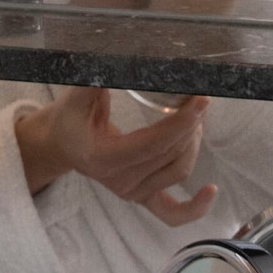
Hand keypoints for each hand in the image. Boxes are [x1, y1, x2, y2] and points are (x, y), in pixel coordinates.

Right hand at [15, 87, 216, 227]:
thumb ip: (96, 79)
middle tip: (197, 101)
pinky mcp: (141, 198)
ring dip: (193, 144)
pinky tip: (212, 191)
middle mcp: (119, 181)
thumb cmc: (69, 118)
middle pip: (170, 155)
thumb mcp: (75, 97)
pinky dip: (196, 207)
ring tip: (195, 119)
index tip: (200, 101)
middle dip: (190, 126)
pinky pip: (173, 213)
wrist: (60, 144)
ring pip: (178, 171)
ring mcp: (131, 193)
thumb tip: (121, 60)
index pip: (153, 143)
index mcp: (103, 158)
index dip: (181, 123)